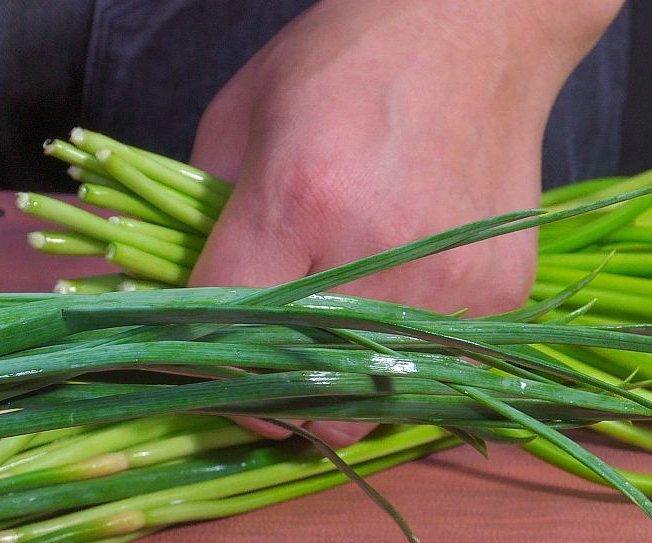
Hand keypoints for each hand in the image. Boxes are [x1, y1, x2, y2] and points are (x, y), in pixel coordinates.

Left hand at [188, 0, 622, 442]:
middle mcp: (378, 247)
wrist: (473, 26)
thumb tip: (150, 304)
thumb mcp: (237, 122)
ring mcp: (450, 278)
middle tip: (258, 367)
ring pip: (370, 397)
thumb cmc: (342, 64)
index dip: (200, 358)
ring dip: (336, 381)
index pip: (224, 332)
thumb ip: (194, 222)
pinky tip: (392, 295)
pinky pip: (434, 364)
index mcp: (298, 198)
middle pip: (300, 389)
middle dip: (267, 394)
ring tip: (327, 328)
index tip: (196, 360)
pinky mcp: (500, 289)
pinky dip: (401, 353)